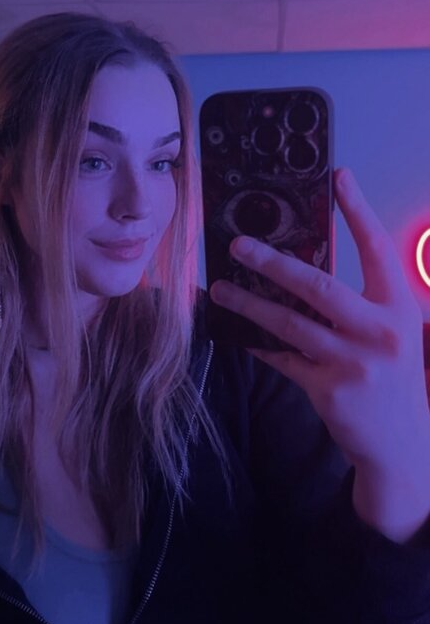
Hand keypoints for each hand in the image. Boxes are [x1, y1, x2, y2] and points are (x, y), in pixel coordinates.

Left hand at [209, 168, 429, 491]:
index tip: (339, 177)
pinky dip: (259, 344)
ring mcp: (354, 362)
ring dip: (250, 304)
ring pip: (290, 324)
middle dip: (273, 263)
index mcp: (398, 308)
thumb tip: (303, 272)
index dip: (358, 211)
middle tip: (239, 245)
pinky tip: (237, 331)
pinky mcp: (329, 389)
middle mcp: (379, 332)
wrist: (402, 445)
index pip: (377, 250)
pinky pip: (283, 359)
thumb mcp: (389, 334)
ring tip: (221, 289)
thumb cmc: (392, 379)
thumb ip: (359, 304)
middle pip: (319, 286)